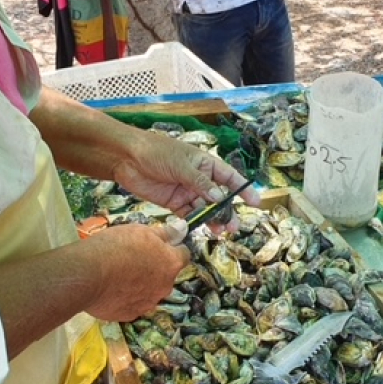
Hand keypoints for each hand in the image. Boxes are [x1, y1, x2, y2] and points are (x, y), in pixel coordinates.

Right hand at [83, 219, 190, 322]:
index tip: (158, 245)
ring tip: (119, 276)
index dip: (172, 249)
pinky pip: (133, 304)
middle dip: (155, 269)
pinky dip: (126, 298)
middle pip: (166, 276)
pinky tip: (111, 290)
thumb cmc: (116, 247)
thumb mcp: (141, 231)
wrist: (88, 274)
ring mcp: (148, 304)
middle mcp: (165, 287)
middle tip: (133, 259)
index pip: (183, 255)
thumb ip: (164, 233)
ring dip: (141, 285)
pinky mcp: (130, 315)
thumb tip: (182, 229)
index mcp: (171, 264)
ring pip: (150, 292)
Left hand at [111, 131, 259, 231]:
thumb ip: (201, 183)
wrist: (126, 158)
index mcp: (205, 164)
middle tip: (233, 226)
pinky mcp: (174, 203)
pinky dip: (196, 222)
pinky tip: (202, 228)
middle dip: (227, 212)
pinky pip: (190, 215)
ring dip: (213, 220)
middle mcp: (199, 179)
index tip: (255, 202)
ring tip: (220, 231)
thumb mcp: (181, 165)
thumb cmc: (156, 152)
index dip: (243, 189)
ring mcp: (187, 191)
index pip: (230, 177)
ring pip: (206, 209)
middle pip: (219, 198)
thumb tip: (220, 198)